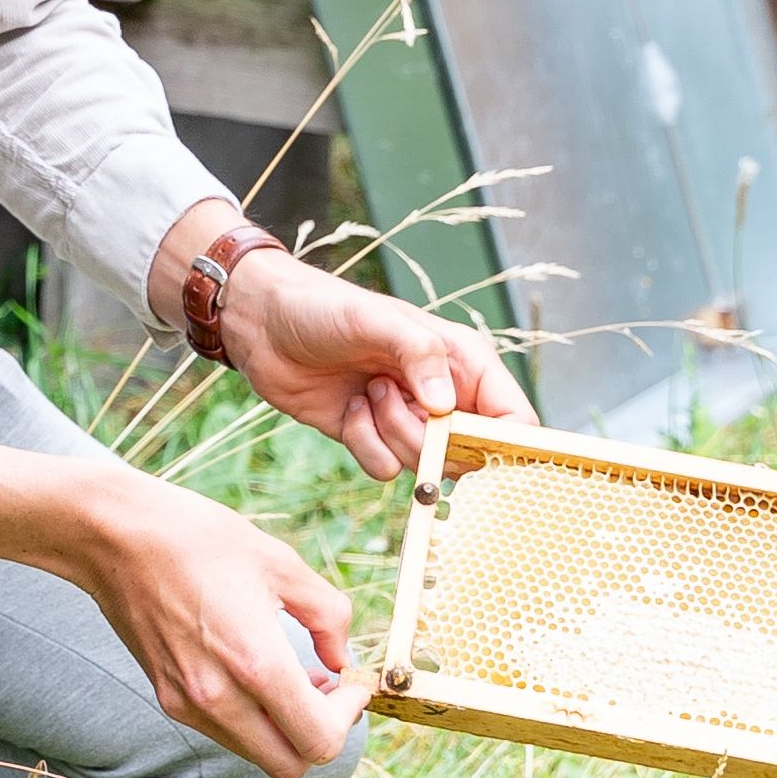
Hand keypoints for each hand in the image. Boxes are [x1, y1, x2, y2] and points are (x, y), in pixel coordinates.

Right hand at [0, 442, 364, 777]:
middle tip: (329, 690)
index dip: (349, 717)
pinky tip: (254, 672)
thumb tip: (342, 658)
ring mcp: (188, 703)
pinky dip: (252, 718)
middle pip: (291, 765)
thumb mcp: (281, 562)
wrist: (112, 535)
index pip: (319, 741)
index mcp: (256, 664)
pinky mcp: (166, 697)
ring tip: (295, 677)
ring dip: (285, 729)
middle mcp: (219, 698)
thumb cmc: (197, 538)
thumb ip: (328, 616)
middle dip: (320, 734)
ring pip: (257, 753)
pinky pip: (224, 732)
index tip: (352, 683)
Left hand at [145, 201, 528, 475]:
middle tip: (390, 395)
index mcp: (463, 363)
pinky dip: (364, 445)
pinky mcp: (373, 438)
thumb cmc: (323, 307)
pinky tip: (348, 408)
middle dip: (430, 438)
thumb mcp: (373, 318)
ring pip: (426, 466)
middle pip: (470, 454)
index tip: (464, 439)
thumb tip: (447, 407)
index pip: (514, 420)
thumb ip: (418, 352)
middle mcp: (444, 396)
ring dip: (392, 435)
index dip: (503, 443)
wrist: (262, 323)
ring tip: (366, 391)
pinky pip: (385, 470)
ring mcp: (409, 420)